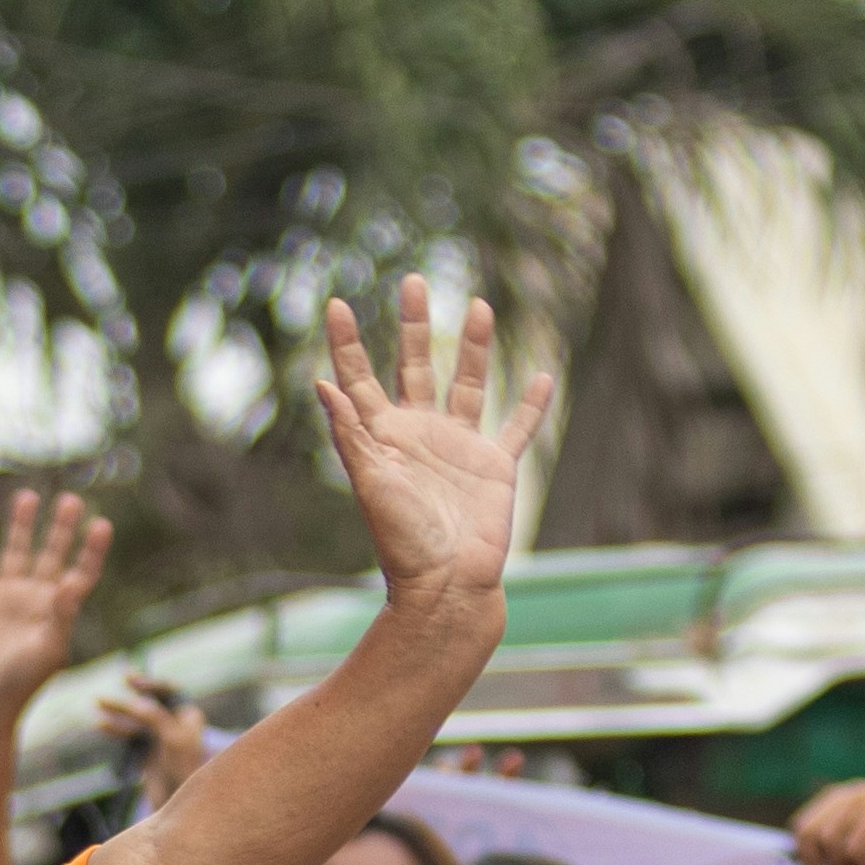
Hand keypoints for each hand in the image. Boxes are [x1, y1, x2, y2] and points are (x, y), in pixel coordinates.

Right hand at [0, 489, 109, 716]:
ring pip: (16, 551)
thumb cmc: (22, 681)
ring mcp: (6, 595)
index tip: (101, 525)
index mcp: (59, 608)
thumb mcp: (49, 649)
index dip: (92, 549)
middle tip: (70, 500)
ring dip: (21, 525)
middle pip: (51, 552)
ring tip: (28, 497)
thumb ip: (62, 614)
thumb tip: (73, 580)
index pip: (81, 571)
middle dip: (61, 527)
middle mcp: (35, 595)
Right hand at [98, 672, 208, 810]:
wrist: (178, 803)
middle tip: (113, 686)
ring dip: (118, 711)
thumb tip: (134, 702)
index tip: (130, 682)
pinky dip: (116, 729)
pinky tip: (101, 725)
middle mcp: (174, 724)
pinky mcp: (147, 754)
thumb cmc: (183, 770)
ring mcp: (159, 740)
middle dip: (129, 696)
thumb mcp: (173, 739)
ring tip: (98, 703)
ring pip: (136, 719)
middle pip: (149, 704)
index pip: (168, 692)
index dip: (149, 685)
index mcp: (187, 717)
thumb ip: (155, 718)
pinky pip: (129, 736)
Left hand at [315, 278, 552, 624]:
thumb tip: (322, 384)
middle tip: (412, 281)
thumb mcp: (370, 483)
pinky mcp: (494, 466)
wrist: (446, 583)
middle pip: (415, 366)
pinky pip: (517, 427)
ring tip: (478, 305)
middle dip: (414, 325)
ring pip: (469, 383)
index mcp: (382, 438)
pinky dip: (531, 404)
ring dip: (476, 347)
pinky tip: (543, 376)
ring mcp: (459, 448)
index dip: (348, 343)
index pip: (359, 379)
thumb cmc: (402, 540)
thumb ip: (350, 434)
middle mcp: (419, 435)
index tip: (336, 304)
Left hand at [787, 780, 864, 864]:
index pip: (803, 828)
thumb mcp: (852, 813)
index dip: (805, 851)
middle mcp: (856, 798)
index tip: (816, 864)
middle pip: (825, 840)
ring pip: (850, 850)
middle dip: (832, 859)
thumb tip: (797, 857)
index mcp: (838, 796)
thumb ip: (826, 827)